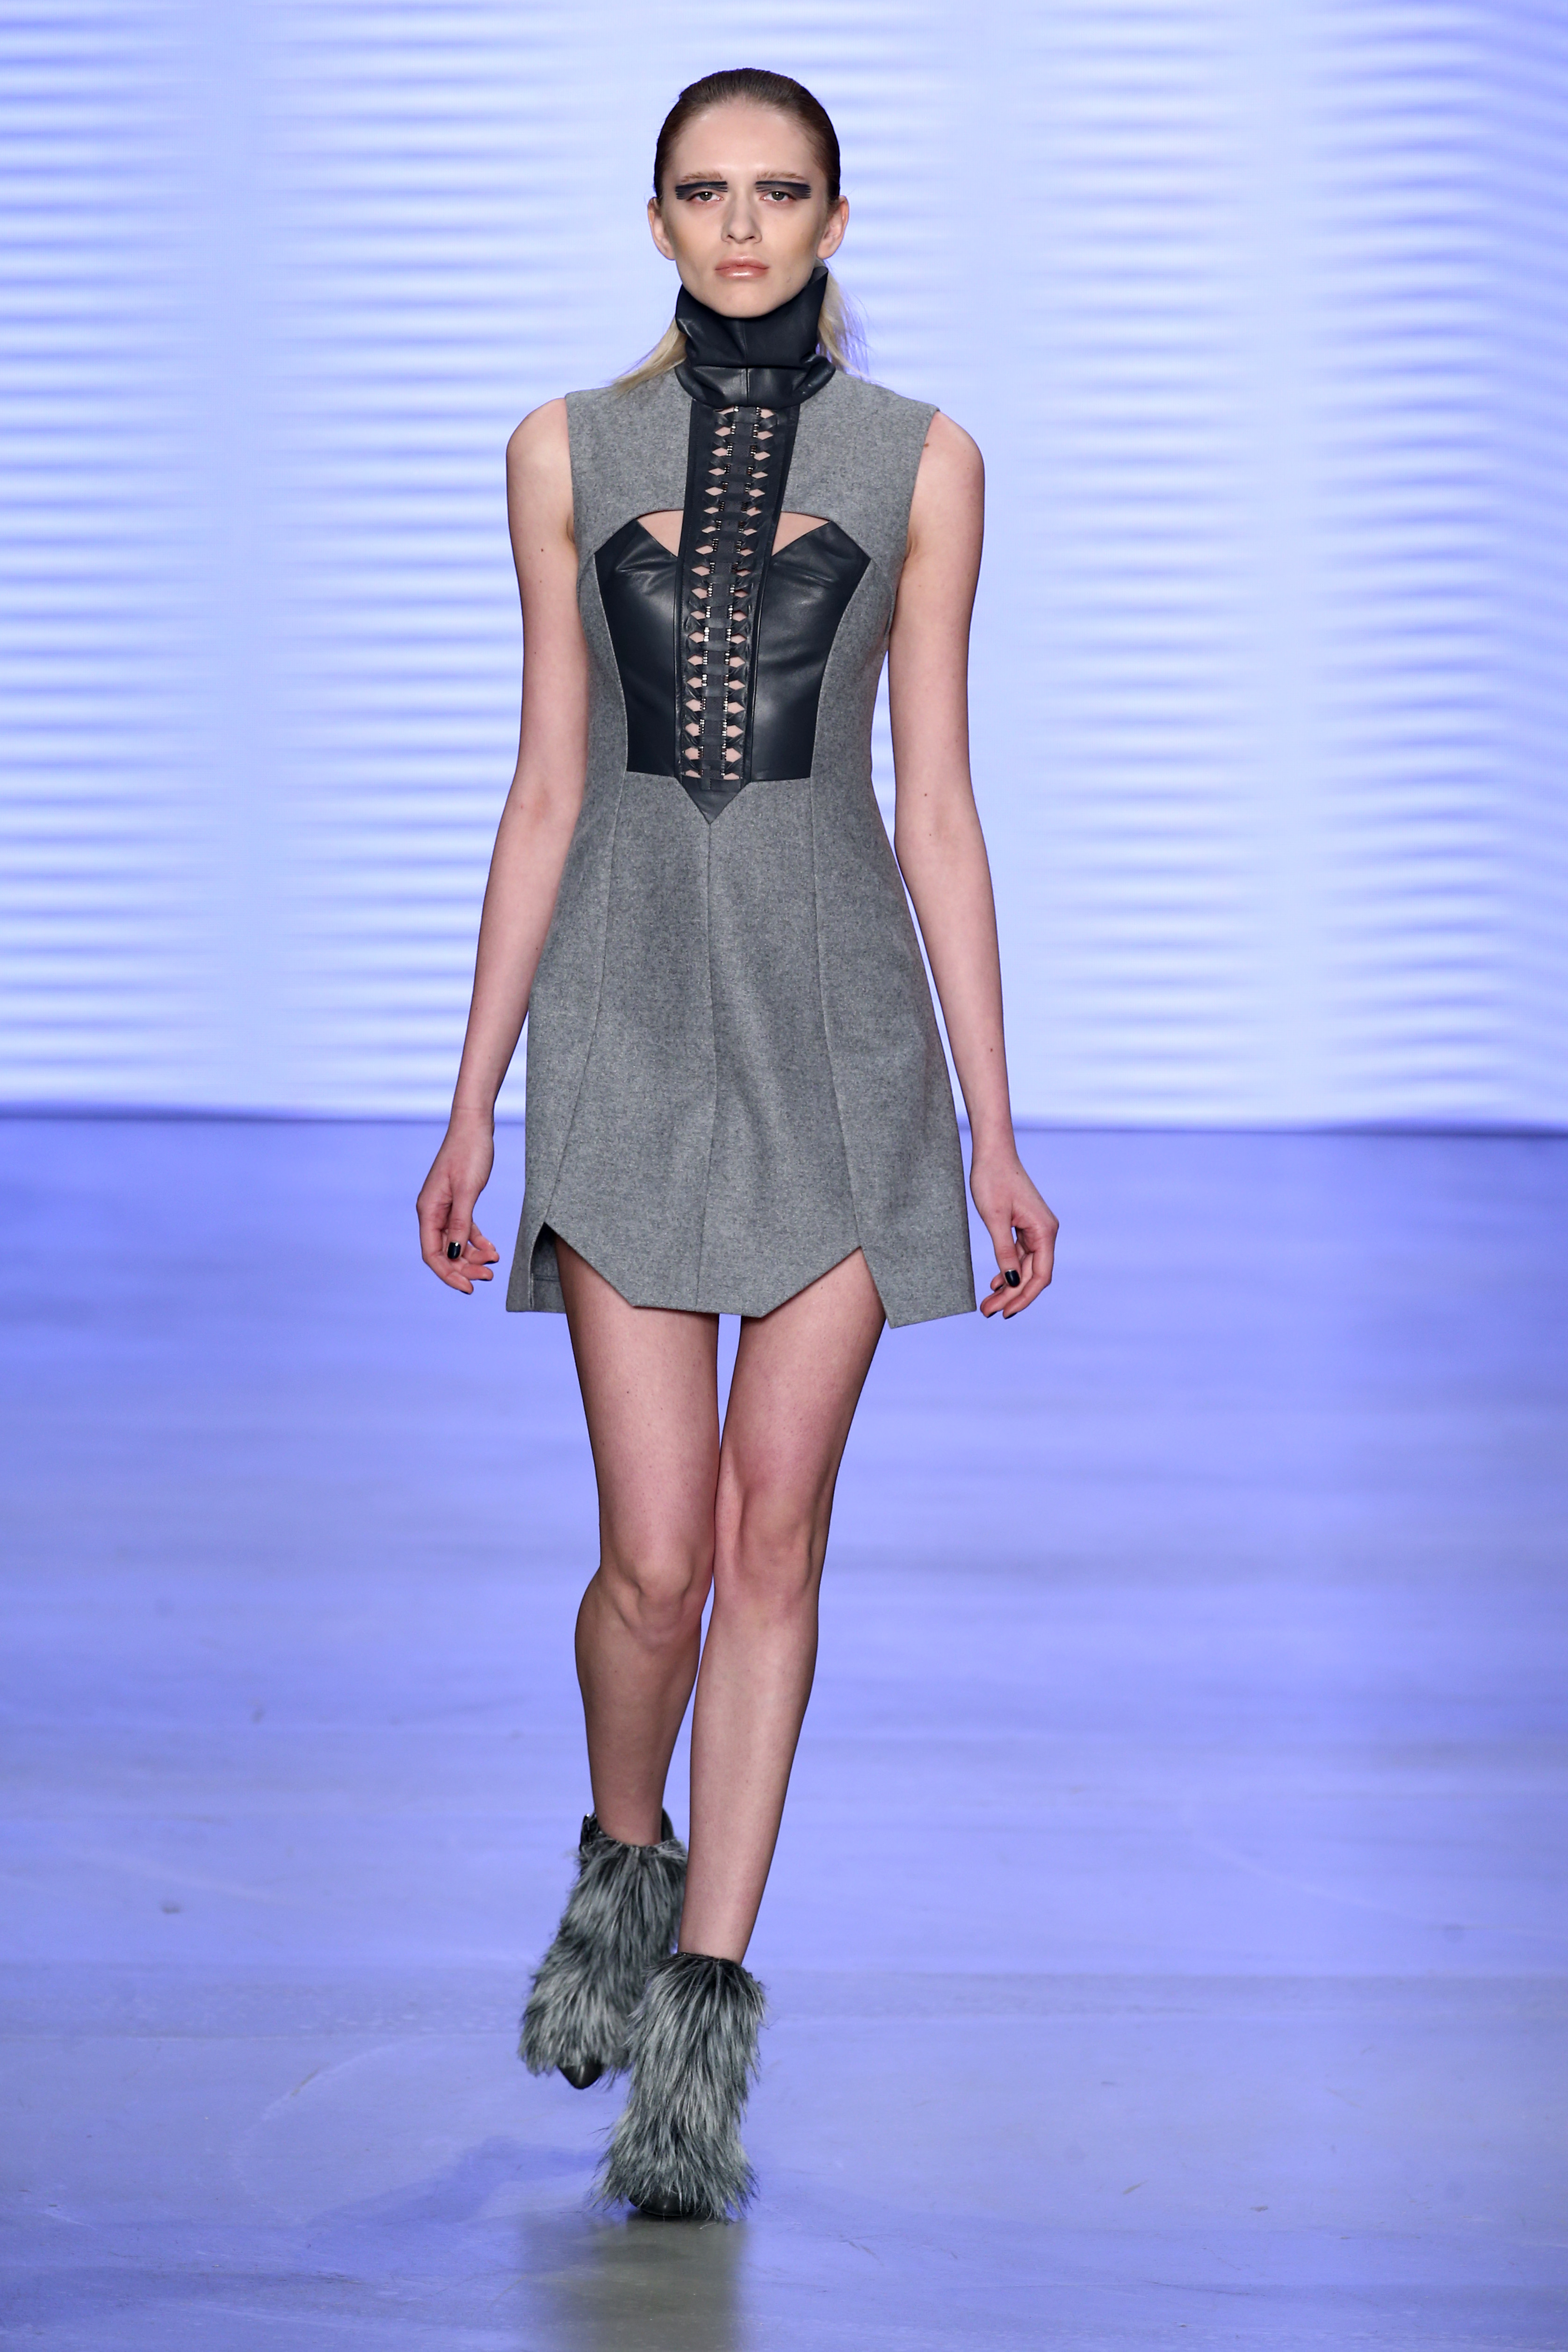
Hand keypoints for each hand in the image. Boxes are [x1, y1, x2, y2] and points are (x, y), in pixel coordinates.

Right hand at [417, 1115, 501, 1293]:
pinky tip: (492, 1250)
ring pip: (455, 1243)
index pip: (432, 1253)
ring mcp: (444, 1208)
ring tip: (494, 1264)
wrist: (475, 1126)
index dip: (448, 1274)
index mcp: (429, 1210)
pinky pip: (464, 1230)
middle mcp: (432, 1212)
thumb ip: (460, 1223)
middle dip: (465, 1268)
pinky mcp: (458, 1202)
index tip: (469, 1288)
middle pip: (444, 1252)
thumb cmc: (470, 1153)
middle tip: (489, 1276)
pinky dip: (477, 1242)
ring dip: (473, 1257)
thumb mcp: (467, 1191)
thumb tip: (453, 1254)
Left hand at [970, 1144, 1057, 1318]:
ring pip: (1024, 1268)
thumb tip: (1010, 1282)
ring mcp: (1036, 1230)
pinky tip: (994, 1282)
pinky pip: (1019, 1256)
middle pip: (1031, 1275)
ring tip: (987, 1303)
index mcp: (1044, 1231)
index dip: (1024, 1297)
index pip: (1040, 1276)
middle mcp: (1045, 1232)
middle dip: (1011, 1296)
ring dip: (1008, 1286)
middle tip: (987, 1311)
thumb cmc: (992, 1180)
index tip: (1005, 1313)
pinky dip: (1007, 1270)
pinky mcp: (1025, 1226)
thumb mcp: (994, 1218)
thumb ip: (1004, 1251)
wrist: (992, 1153)